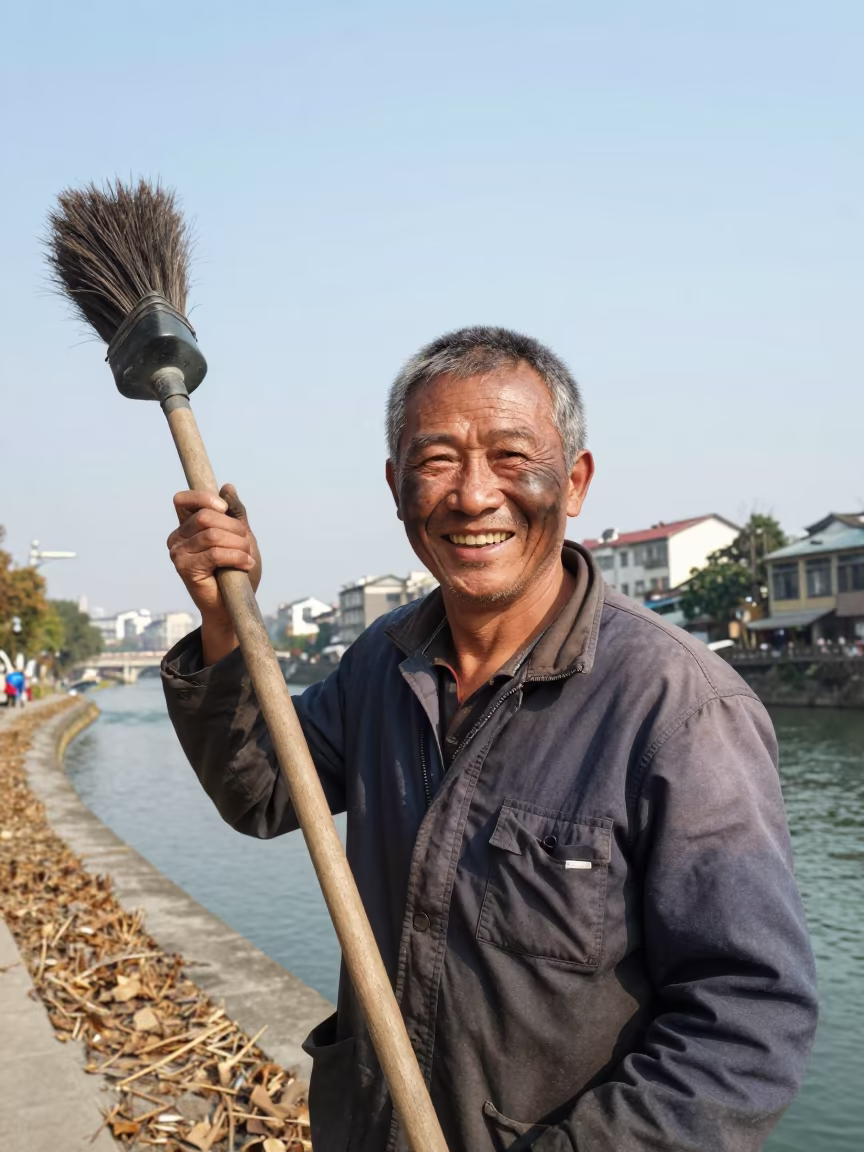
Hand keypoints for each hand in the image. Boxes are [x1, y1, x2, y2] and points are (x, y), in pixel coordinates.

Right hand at [167, 484, 261, 663]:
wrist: (234, 605)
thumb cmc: (237, 570)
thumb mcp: (241, 536)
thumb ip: (235, 513)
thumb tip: (227, 487)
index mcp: (187, 525)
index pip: (184, 499)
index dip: (205, 499)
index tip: (225, 510)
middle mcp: (177, 537)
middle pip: (207, 516)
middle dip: (235, 529)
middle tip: (246, 545)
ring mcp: (178, 553)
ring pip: (213, 534)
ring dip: (239, 545)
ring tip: (247, 557)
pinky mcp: (184, 569)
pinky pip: (215, 552)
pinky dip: (237, 557)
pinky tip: (245, 564)